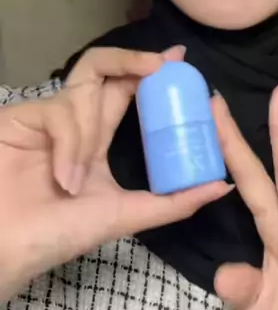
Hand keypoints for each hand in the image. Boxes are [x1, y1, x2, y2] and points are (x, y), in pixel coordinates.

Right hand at [0, 46, 229, 302]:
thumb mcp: (123, 215)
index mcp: (94, 139)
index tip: (181, 61)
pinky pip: (61, 112)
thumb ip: (172, 202)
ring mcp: (49, 114)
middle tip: (165, 61)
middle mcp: (74, 119)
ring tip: (79, 177)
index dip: (151, 73)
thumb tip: (223, 186)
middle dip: (138, 60)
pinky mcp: (25, 114)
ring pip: (87, 83)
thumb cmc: (55, 235)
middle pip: (107, 69)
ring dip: (93, 126)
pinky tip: (63, 179)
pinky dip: (69, 144)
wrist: (4, 249)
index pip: (127, 92)